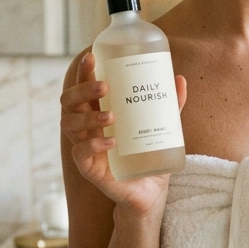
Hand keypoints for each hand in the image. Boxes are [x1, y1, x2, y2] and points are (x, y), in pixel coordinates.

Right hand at [60, 53, 187, 214]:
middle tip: (105, 87)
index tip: (92, 57)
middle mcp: (86, 127)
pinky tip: (111, 141)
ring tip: (111, 116)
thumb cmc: (149, 153)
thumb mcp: (162, 126)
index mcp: (97, 111)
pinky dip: (93, 145)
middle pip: (69, 102)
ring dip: (88, 116)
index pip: (83, 87)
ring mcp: (84, 146)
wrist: (151, 190)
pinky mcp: (88, 168)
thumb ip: (170, 105)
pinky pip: (80, 153)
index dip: (83, 71)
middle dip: (83, 90)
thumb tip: (179, 79)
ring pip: (69, 125)